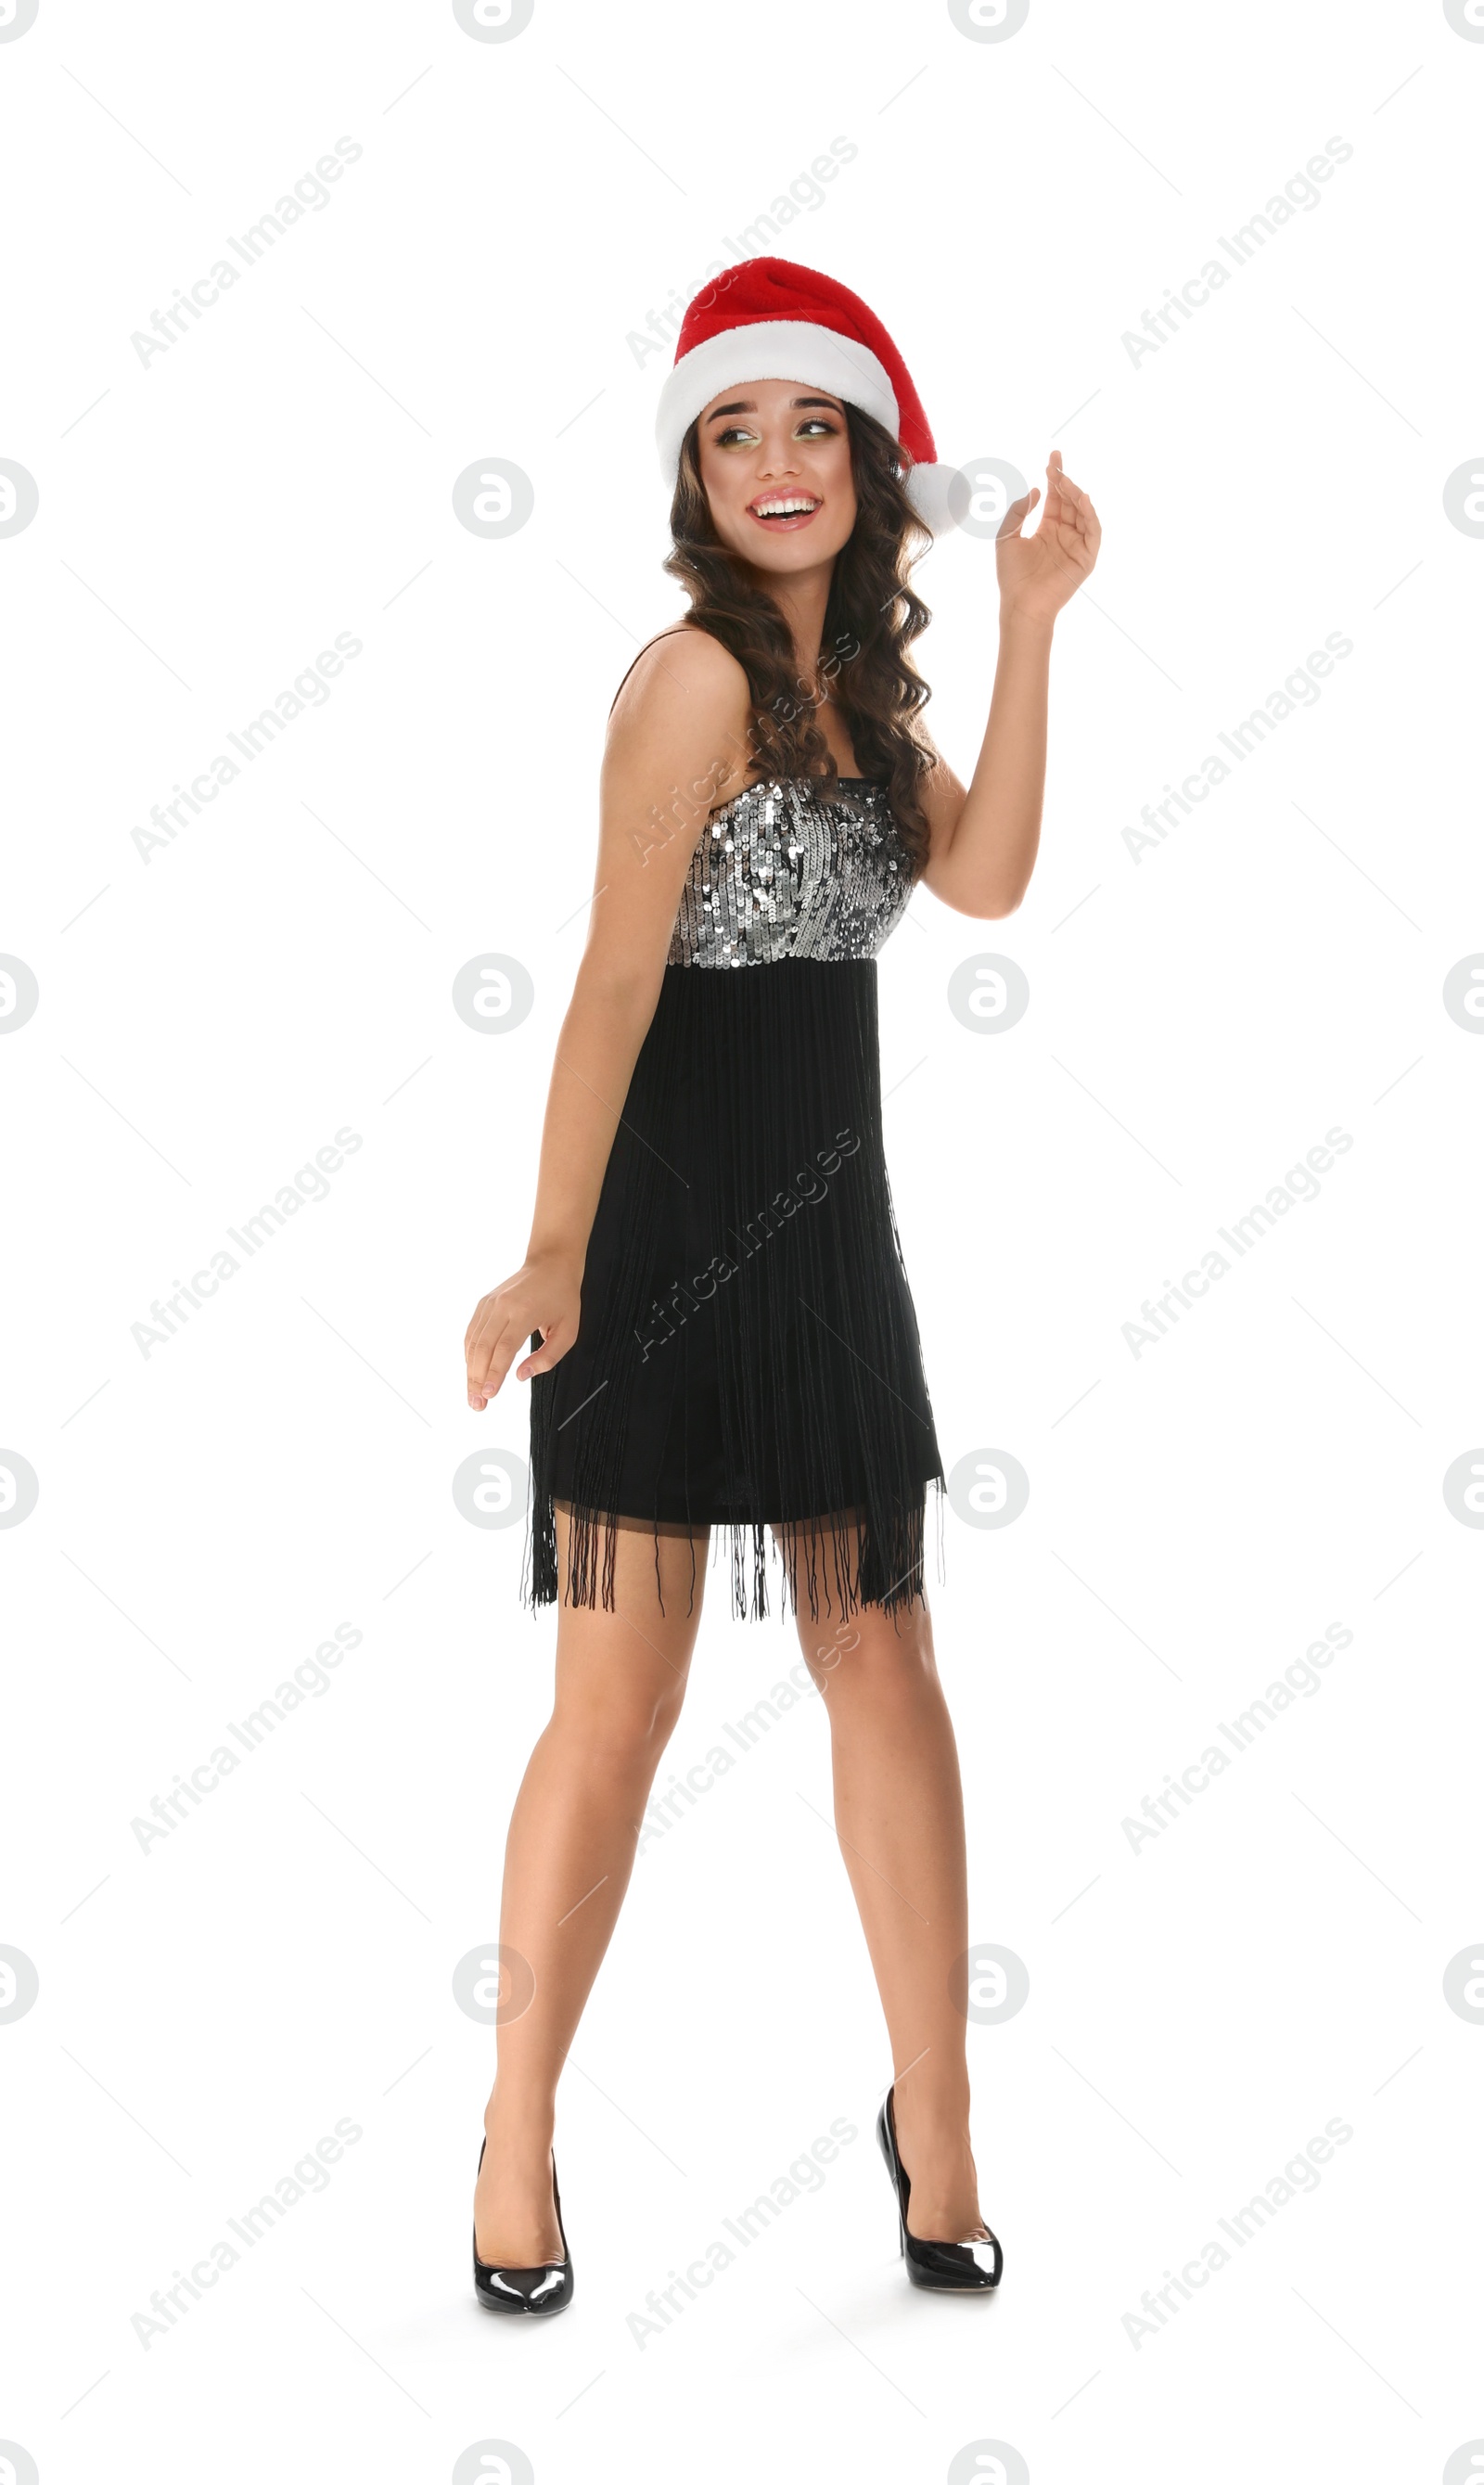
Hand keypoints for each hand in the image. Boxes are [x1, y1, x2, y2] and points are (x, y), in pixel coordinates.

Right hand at [465, 1253, 581, 1408]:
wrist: (550, 1264)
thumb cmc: (562, 1298)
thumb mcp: (568, 1330)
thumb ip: (548, 1357)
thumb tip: (521, 1376)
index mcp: (524, 1312)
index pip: (504, 1348)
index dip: (494, 1374)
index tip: (489, 1395)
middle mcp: (502, 1307)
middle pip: (483, 1348)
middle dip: (477, 1379)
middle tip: (477, 1405)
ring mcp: (489, 1304)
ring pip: (472, 1342)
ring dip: (470, 1371)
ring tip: (472, 1395)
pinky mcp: (484, 1304)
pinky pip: (471, 1333)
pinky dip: (470, 1355)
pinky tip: (472, 1371)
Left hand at [995, 450, 1100, 625]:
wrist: (1021, 605)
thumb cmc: (1012, 576)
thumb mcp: (1006, 537)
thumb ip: (1018, 512)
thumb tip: (1034, 490)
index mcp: (1048, 528)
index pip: (1056, 497)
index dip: (1055, 477)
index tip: (1053, 458)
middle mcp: (1064, 534)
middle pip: (1071, 501)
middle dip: (1065, 481)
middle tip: (1056, 467)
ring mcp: (1076, 545)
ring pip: (1083, 513)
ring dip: (1076, 495)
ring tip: (1065, 481)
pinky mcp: (1086, 558)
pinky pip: (1093, 532)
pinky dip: (1090, 515)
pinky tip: (1082, 500)